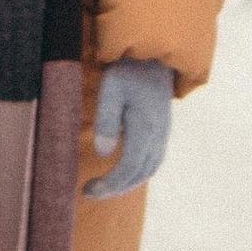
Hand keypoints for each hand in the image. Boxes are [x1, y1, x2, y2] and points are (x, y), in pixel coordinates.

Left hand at [84, 55, 172, 197]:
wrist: (153, 58)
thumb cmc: (127, 72)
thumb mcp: (111, 89)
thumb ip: (107, 119)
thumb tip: (104, 152)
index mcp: (146, 127)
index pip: (129, 167)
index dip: (110, 183)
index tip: (88, 190)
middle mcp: (158, 136)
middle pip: (139, 174)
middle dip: (114, 189)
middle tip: (89, 192)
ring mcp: (162, 135)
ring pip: (148, 171)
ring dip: (126, 184)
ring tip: (102, 188)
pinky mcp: (161, 133)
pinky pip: (152, 162)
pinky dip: (136, 174)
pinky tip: (120, 175)